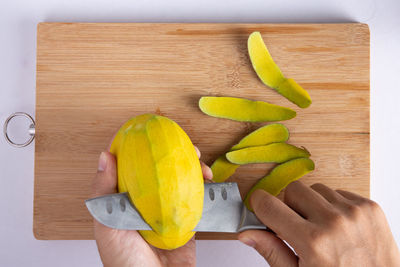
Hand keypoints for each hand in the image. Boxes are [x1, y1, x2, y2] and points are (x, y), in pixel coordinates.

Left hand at [92, 147, 212, 266]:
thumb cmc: (123, 261)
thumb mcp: (107, 223)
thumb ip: (104, 191)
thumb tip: (105, 156)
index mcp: (129, 200)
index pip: (137, 167)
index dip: (146, 148)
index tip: (155, 133)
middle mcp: (150, 203)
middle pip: (165, 172)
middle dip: (177, 155)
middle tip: (186, 146)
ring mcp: (170, 212)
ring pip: (184, 182)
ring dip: (195, 169)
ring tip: (202, 163)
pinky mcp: (188, 224)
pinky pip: (199, 201)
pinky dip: (206, 189)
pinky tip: (209, 181)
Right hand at [238, 181, 399, 266]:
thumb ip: (271, 251)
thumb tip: (247, 233)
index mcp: (312, 242)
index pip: (269, 205)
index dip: (259, 205)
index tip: (261, 209)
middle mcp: (334, 222)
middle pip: (293, 190)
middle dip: (289, 206)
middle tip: (297, 227)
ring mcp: (354, 213)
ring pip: (316, 190)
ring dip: (313, 205)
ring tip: (321, 228)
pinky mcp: (370, 208)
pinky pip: (339, 193)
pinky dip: (334, 206)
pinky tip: (338, 226)